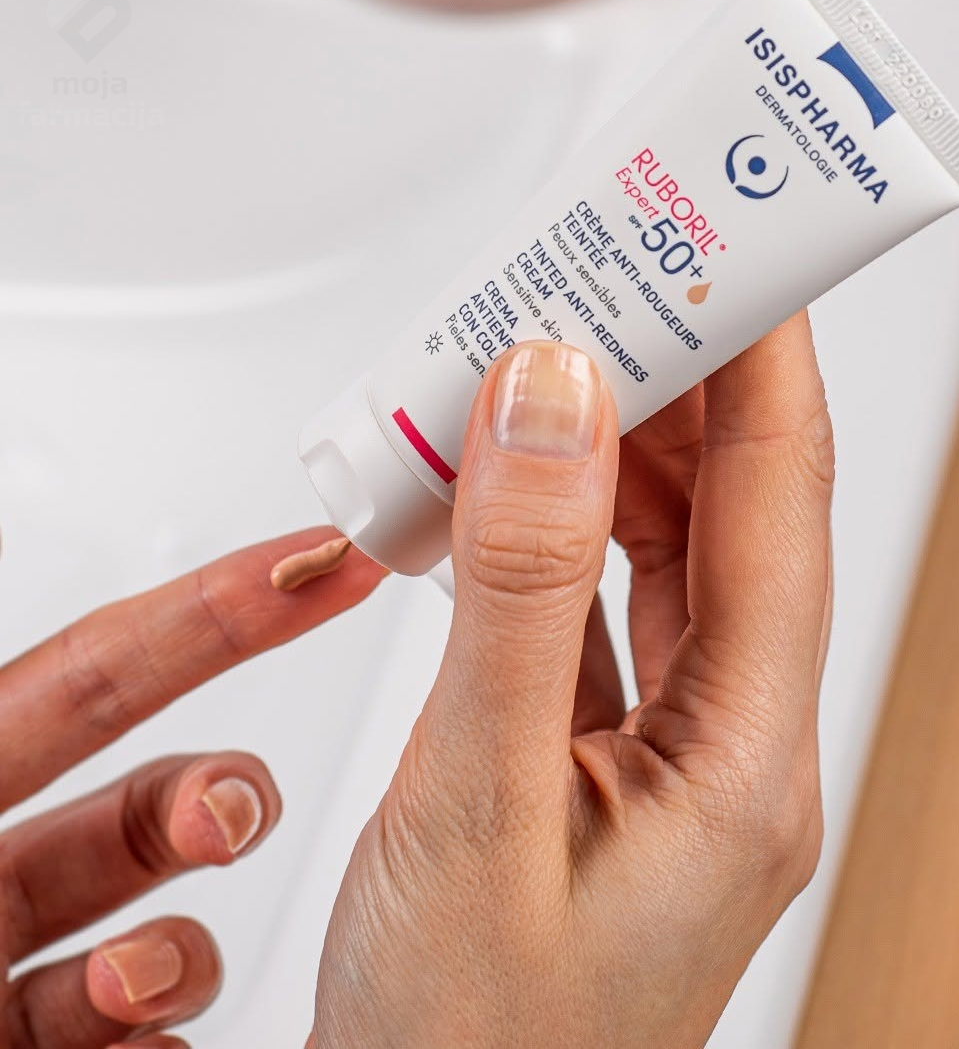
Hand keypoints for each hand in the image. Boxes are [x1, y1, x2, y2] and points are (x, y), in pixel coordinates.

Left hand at [0, 530, 384, 1047]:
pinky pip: (144, 1039)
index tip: (325, 560)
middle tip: (236, 817)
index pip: (101, 669)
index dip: (221, 608)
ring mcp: (9, 977)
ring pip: (154, 937)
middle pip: (149, 802)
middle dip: (226, 793)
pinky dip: (163, 1037)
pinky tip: (152, 1047)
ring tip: (144, 986)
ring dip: (182, 955)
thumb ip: (6, 731)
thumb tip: (195, 762)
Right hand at [313, 312, 833, 1046]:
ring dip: (611, 454)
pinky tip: (513, 490)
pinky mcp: (606, 760)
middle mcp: (731, 749)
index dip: (761, 359)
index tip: (732, 246)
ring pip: (665, 555)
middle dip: (678, 386)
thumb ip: (523, 586)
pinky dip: (559, 532)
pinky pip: (604, 608)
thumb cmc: (467, 1042)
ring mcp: (673, 753)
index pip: (779, 503)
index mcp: (743, 764)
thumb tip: (552, 402)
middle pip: (731, 516)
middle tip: (618, 280)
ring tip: (550, 365)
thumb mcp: (479, 798)